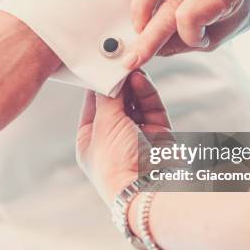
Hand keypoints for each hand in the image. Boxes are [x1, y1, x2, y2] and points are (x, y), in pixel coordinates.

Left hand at [76, 70, 170, 204]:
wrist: (146, 188)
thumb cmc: (115, 163)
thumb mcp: (103, 124)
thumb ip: (107, 96)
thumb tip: (107, 76)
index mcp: (90, 142)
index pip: (92, 106)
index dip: (97, 85)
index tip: (101, 64)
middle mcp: (113, 140)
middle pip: (115, 103)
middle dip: (118, 83)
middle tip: (119, 62)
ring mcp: (137, 137)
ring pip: (135, 104)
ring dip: (133, 86)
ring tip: (132, 67)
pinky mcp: (159, 135)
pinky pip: (152, 108)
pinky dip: (147, 94)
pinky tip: (141, 79)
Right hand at [123, 0, 249, 68]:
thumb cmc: (232, 16)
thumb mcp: (216, 38)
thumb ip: (184, 43)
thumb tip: (150, 48)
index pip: (192, 15)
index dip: (187, 35)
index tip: (192, 43)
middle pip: (169, 3)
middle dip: (148, 35)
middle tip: (133, 57)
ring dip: (140, 9)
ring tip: (140, 29)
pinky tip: (144, 12)